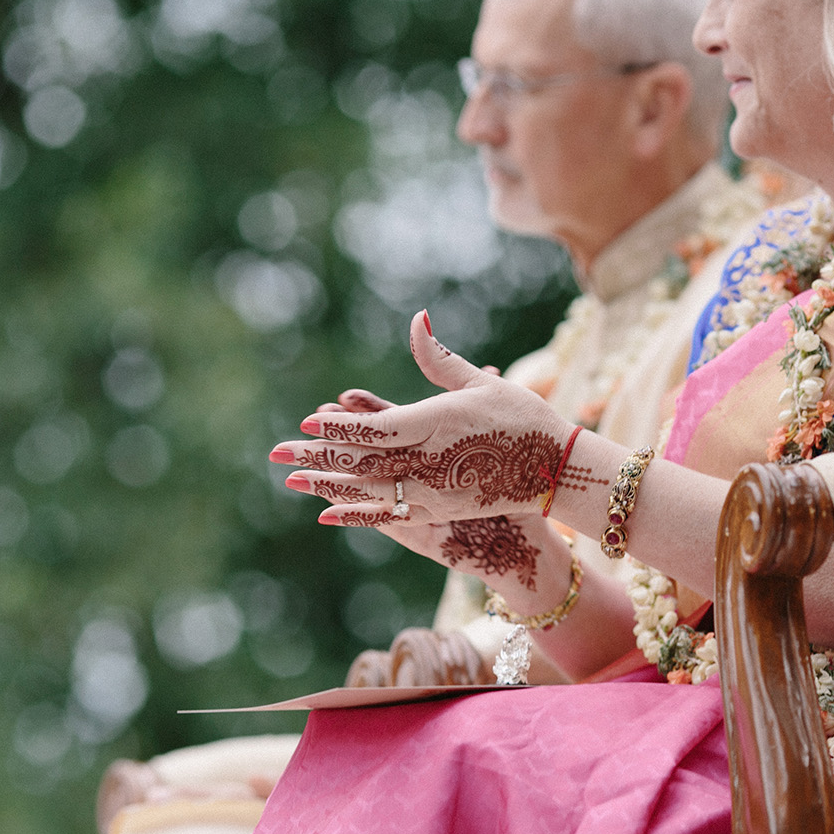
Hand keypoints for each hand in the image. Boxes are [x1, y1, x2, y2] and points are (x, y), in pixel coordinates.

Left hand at [272, 312, 577, 526]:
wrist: (559, 471)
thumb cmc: (524, 418)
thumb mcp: (482, 382)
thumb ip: (440, 358)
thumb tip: (416, 319)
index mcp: (438, 422)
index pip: (375, 427)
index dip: (338, 427)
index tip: (306, 422)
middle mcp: (430, 460)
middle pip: (362, 460)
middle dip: (315, 456)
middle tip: (274, 453)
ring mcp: (434, 491)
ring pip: (368, 488)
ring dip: (326, 483)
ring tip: (289, 479)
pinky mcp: (441, 511)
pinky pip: (389, 514)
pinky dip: (356, 513)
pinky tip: (326, 511)